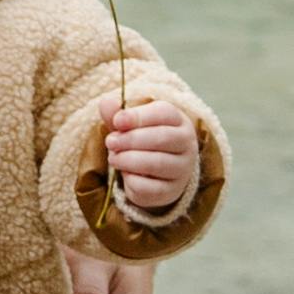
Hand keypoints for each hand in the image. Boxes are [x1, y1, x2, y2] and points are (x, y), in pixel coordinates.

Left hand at [103, 101, 198, 218]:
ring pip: (156, 164)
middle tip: (110, 142)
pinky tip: (125, 175)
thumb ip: (118, 115)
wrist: (157, 175)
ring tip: (113, 158)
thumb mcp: (132, 125)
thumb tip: (106, 102)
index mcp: (178, 121)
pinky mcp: (171, 191)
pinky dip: (132, 181)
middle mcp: (186, 144)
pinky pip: (149, 187)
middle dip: (131, 139)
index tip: (117, 121)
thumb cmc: (143, 142)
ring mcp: (182, 169)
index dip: (138, 116)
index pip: (163, 113)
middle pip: (161, 138)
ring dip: (128, 160)